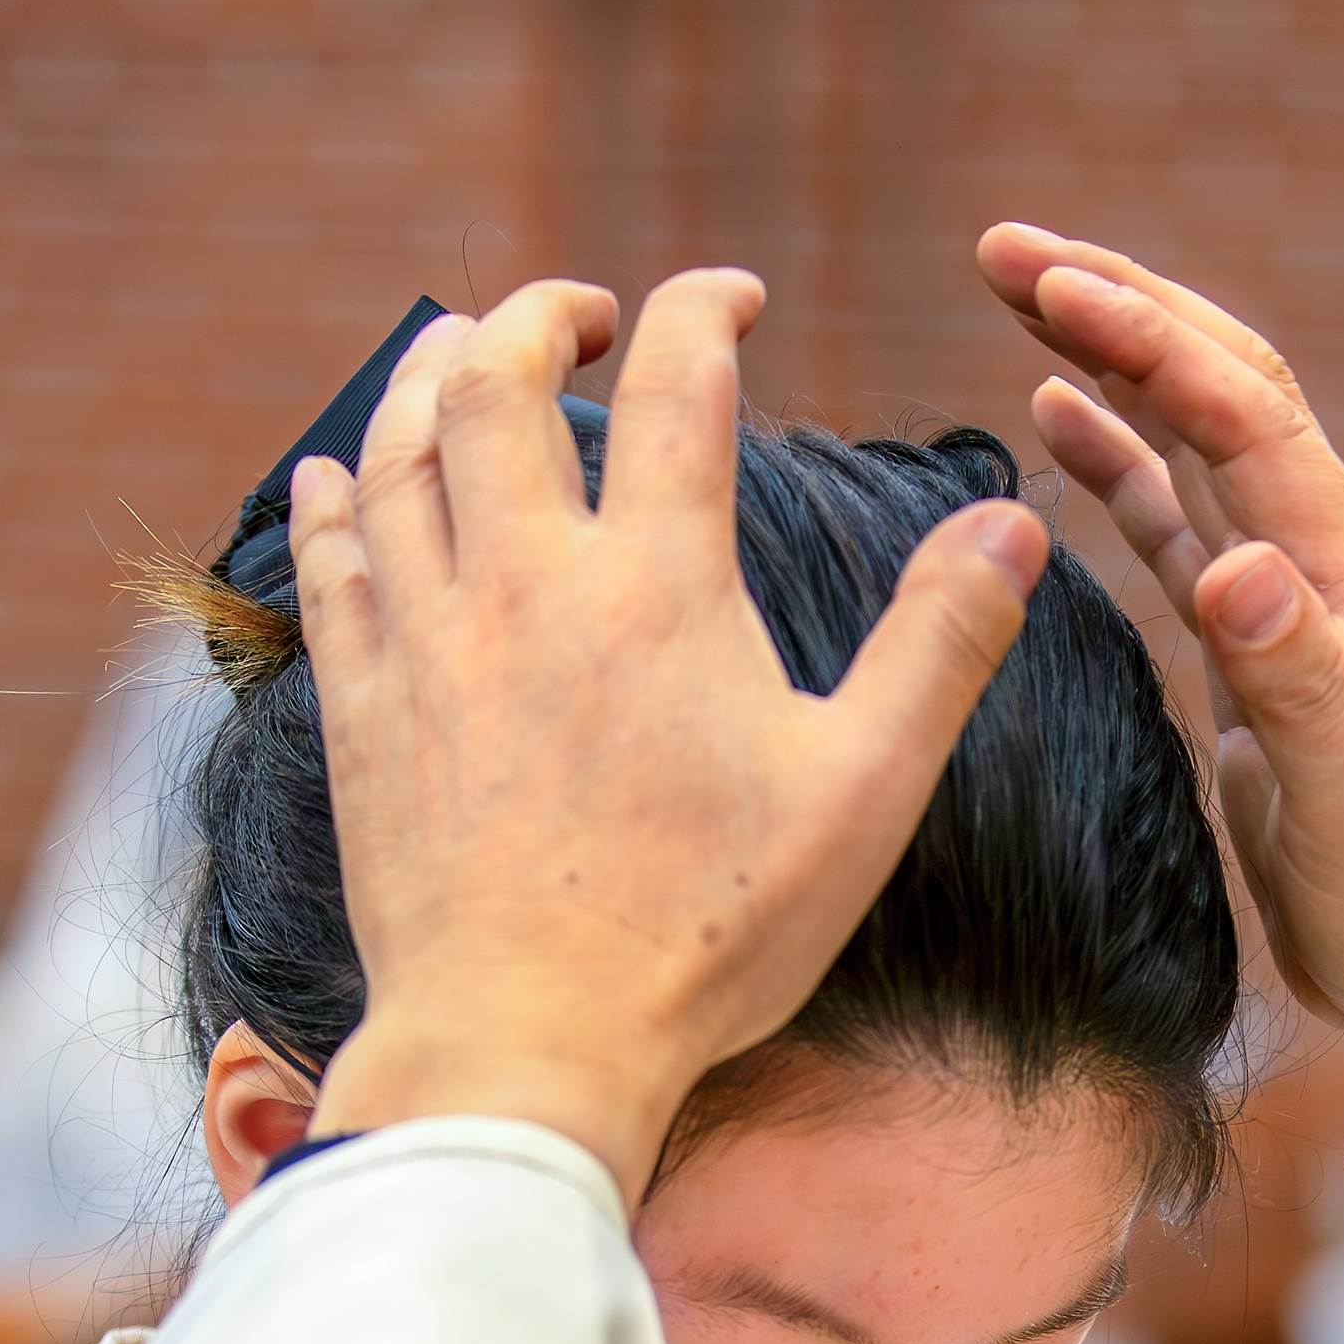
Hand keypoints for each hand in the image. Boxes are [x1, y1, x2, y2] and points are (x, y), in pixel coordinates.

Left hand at [291, 272, 1047, 1208]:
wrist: (531, 1043)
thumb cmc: (709, 933)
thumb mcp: (863, 791)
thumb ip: (942, 645)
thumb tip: (1015, 523)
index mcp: (659, 587)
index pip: (679, 383)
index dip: (704, 310)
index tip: (730, 299)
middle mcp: (527, 584)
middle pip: (498, 380)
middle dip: (539, 315)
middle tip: (581, 313)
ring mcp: (430, 643)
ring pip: (398, 450)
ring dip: (426, 375)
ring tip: (457, 351)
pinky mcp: (363, 713)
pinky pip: (328, 567)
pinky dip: (332, 498)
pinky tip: (335, 474)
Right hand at [978, 226, 1343, 1167]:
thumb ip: (1300, 681)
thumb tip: (1237, 563)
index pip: (1245, 418)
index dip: (1146, 337)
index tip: (1044, 278)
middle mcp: (1332, 566)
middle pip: (1223, 393)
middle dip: (1121, 307)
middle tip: (1003, 247)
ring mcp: (1296, 605)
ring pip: (1197, 446)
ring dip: (1115, 364)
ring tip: (1020, 294)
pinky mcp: (1259, 656)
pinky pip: (1182, 527)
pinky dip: (1123, 464)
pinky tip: (1062, 420)